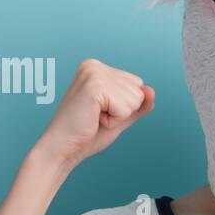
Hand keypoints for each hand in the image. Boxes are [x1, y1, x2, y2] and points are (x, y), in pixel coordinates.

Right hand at [34, 59, 154, 168]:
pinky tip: (94, 119)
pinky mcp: (94, 86)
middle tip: (96, 117)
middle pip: (138, 90)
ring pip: (135, 99)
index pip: (137, 85)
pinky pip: (126, 107)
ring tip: (94, 118)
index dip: (125, 107)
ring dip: (118, 116)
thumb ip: (138, 105)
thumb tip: (152, 91)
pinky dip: (114, 120)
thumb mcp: (120, 117)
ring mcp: (93, 74)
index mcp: (97, 68)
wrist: (62, 149)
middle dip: (123, 111)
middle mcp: (94, 65)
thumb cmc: (87, 134)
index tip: (100, 112)